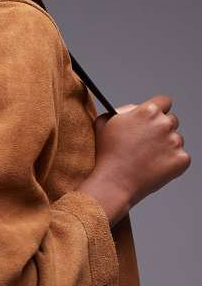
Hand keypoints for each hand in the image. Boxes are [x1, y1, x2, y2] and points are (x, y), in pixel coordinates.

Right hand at [92, 94, 190, 209]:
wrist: (113, 183)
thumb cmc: (106, 155)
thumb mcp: (104, 125)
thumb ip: (119, 111)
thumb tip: (130, 110)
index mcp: (147, 111)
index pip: (164, 102)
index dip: (158, 111)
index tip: (153, 121)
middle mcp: (164, 123)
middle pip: (172, 120)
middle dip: (161, 130)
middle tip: (146, 144)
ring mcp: (175, 142)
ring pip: (177, 140)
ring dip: (166, 147)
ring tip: (147, 159)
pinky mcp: (181, 159)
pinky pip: (181, 158)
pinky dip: (170, 163)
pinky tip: (154, 168)